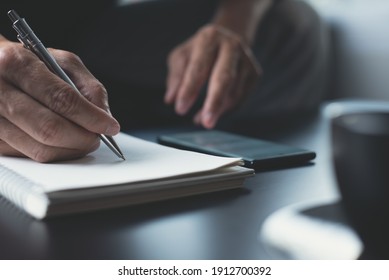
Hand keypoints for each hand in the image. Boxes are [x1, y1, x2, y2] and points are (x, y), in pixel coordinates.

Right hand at [0, 38, 119, 161]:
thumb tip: (104, 115)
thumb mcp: (61, 61)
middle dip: (82, 138)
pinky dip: (54, 153)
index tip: (109, 126)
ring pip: (40, 149)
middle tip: (97, 137)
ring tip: (83, 140)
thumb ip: (88, 85)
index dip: (90, 117)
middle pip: (49, 128)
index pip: (60, 98)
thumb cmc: (30, 64)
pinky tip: (62, 143)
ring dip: (71, 150)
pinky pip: (29, 157)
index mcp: (16, 63)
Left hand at [165, 24, 261, 127]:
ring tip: (201, 120)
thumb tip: (171, 99)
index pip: (198, 67)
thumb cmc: (201, 50)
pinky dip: (226, 110)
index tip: (180, 110)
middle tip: (206, 123)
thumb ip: (176, 76)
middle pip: (224, 78)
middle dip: (214, 102)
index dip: (189, 90)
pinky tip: (213, 113)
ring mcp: (247, 60)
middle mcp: (232, 46)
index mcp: (210, 38)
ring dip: (217, 110)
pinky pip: (240, 98)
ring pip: (234, 92)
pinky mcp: (254, 74)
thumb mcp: (182, 56)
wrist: (230, 36)